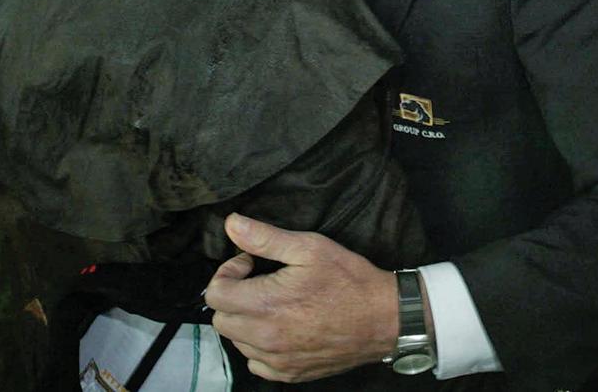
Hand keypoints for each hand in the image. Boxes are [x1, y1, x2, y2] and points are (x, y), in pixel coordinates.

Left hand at [205, 213, 398, 382]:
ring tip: (272, 301)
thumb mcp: (308, 247)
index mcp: (266, 305)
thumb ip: (265, 237)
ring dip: (245, 320)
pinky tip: (281, 326)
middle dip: (233, 295)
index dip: (228, 272)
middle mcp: (266, 338)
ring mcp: (277, 360)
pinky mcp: (290, 374)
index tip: (251, 263)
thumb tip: (231, 223)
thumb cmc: (347, 278)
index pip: (215, 294)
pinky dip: (259, 345)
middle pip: (221, 319)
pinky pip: (256, 362)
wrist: (383, 318)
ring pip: (237, 341)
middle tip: (259, 280)